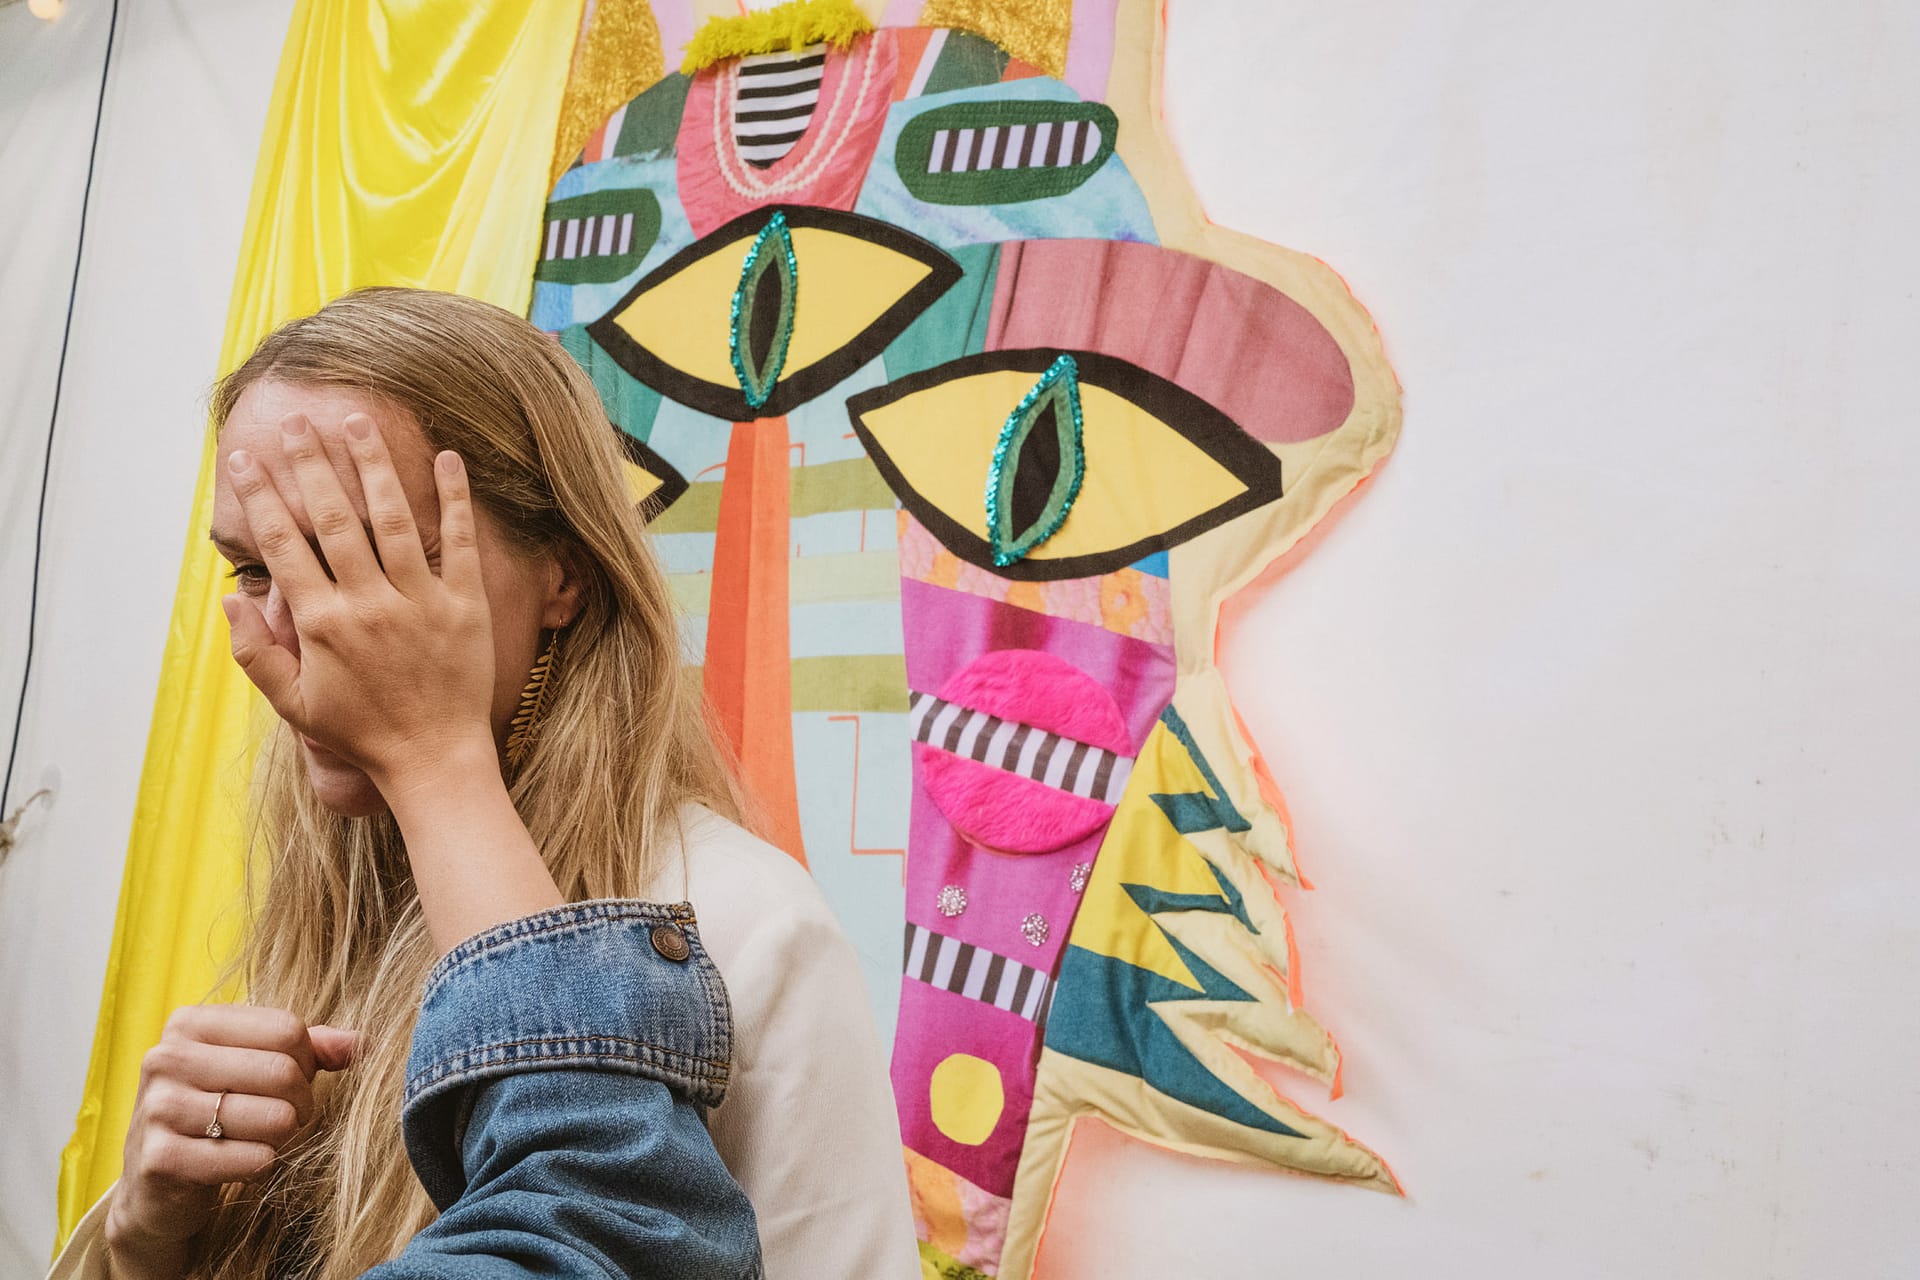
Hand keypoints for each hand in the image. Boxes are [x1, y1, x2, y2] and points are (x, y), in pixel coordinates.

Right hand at [104, 1006, 357, 1274]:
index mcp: (190, 1023)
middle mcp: (167, 1058)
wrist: (156, 1186)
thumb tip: (362, 1042)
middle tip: (287, 1120)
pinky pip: (253, 1159)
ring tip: (262, 1141)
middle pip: (283, 1072)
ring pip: (274, 1117)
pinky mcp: (161, 1159)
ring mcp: (159, 1108)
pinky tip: (244, 1165)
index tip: (293, 1083)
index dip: (306, 1062)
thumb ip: (310, 1048)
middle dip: (301, 1104)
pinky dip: (263, 1166)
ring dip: (283, 1137)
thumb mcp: (254, 1067)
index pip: (287, 1029)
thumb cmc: (215, 1113)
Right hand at [223, 413, 495, 793]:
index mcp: (322, 624)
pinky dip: (454, 498)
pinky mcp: (465, 604)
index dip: (261, 498)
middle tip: (297, 422)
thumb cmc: (362, 733)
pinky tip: (448, 458)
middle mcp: (368, 604)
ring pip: (392, 518)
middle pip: (333, 519)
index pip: (284, 545)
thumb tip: (227, 598)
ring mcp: (419, 601)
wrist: (434, 759)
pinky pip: (459, 541)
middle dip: (311, 464)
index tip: (245, 459)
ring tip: (357, 420)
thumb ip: (255, 652)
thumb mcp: (295, 704)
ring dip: (372, 465)